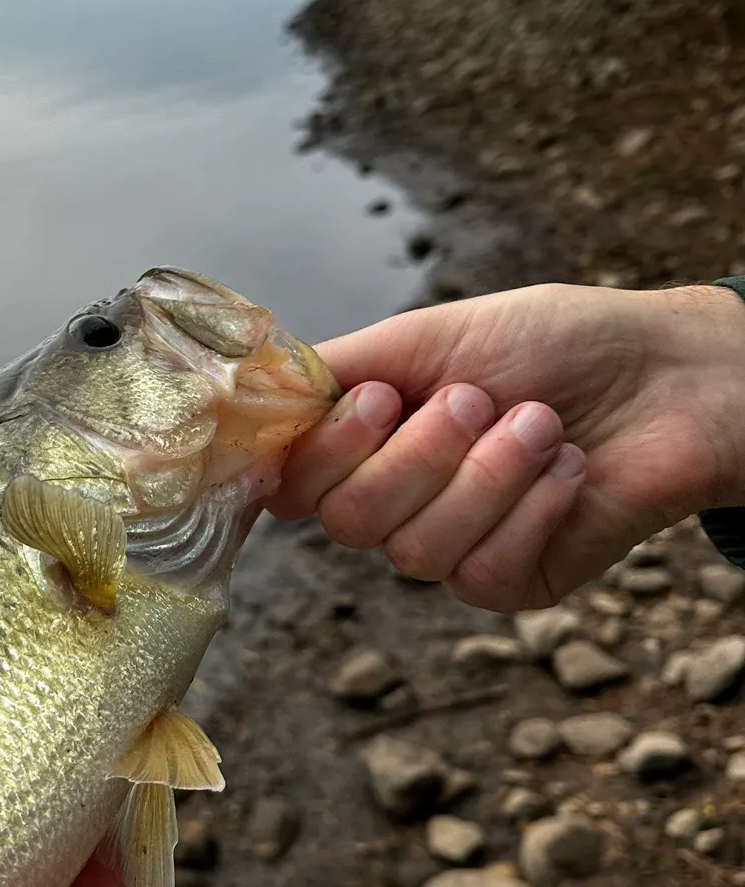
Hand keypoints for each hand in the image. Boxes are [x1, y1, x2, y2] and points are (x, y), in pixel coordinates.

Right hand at [266, 282, 744, 610]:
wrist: (666, 376)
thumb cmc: (550, 342)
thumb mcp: (426, 335)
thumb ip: (335, 369)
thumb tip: (250, 391)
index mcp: (365, 437)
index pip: (294, 479)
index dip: (324, 451)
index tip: (380, 400)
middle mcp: (396, 496)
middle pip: (348, 519)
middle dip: (418, 455)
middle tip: (477, 398)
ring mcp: (451, 545)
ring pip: (415, 550)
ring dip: (486, 476)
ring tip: (540, 423)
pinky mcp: (512, 582)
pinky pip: (482, 571)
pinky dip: (530, 511)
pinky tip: (569, 470)